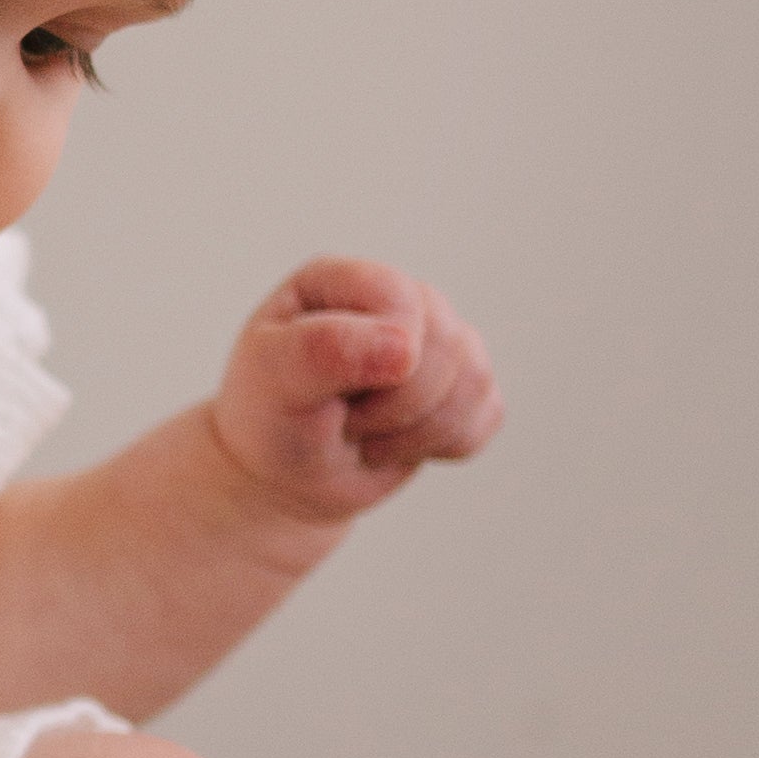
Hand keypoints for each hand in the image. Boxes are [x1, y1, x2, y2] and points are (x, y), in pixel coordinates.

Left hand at [207, 259, 502, 527]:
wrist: (285, 477)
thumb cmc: (270, 420)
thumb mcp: (274, 382)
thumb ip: (325, 350)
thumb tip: (406, 346)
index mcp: (346, 281)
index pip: (401, 303)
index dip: (378, 361)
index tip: (327, 394)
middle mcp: (400, 299)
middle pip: (446, 343)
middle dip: (394, 405)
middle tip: (344, 419)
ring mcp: (438, 341)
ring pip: (474, 379)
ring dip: (416, 431)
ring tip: (366, 432)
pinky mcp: (463, 385)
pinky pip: (488, 414)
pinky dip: (444, 445)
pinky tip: (399, 443)